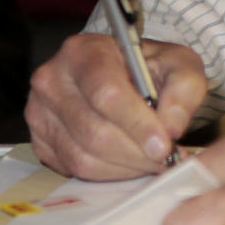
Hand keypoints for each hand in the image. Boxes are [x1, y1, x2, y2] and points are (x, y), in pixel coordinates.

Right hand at [25, 33, 207, 178]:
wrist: (126, 74)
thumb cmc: (150, 68)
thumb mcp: (179, 65)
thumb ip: (183, 90)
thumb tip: (171, 128)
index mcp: (83, 51)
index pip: (106, 93)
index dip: (136, 123)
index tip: (164, 145)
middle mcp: (52, 79)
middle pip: (94, 131)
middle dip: (136, 152)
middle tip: (166, 159)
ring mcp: (40, 112)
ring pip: (83, 157)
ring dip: (125, 166)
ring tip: (152, 160)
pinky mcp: (40, 141)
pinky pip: (74, 169)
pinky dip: (109, 173)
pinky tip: (129, 161)